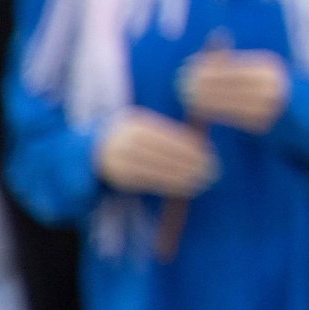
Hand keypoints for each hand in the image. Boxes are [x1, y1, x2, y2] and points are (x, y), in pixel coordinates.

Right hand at [95, 109, 217, 196]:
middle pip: (163, 153)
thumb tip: (202, 144)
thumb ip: (170, 133)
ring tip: (204, 180)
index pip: (167, 135)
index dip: (189, 145)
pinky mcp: (120, 178)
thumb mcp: (147, 126)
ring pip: (156, 169)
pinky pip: (149, 182)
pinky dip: (170, 185)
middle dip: (189, 162)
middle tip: (212, 168)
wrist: (96, 150)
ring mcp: (120, 160)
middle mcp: (125, 141)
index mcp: (136, 123)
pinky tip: (187, 186)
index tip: (209, 152)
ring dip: (183, 176)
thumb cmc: (134, 136)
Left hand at [178, 48, 289, 131]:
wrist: (300, 112)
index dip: (205, 66)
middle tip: (179, 83)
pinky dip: (212, 112)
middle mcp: (270, 85)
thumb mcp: (256, 68)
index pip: (229, 65)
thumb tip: (210, 41)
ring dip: (202, 99)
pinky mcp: (263, 125)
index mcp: (267, 66)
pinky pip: (231, 117)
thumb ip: (234, 60)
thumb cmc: (267, 86)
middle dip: (200, 83)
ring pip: (227, 101)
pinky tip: (197, 110)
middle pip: (227, 83)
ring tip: (184, 97)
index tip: (186, 66)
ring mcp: (268, 106)